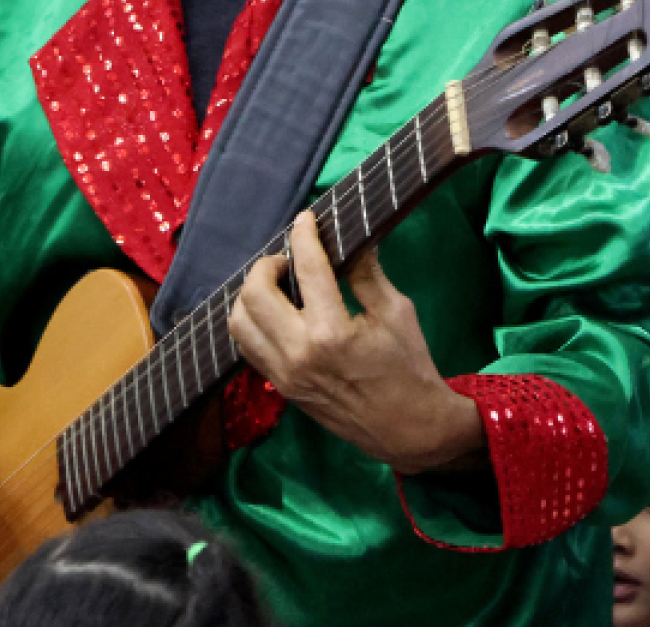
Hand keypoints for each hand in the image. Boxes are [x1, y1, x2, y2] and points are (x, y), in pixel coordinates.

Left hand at [228, 212, 483, 475]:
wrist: (409, 430)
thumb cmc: (410, 368)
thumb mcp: (396, 313)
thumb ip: (366, 273)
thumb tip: (351, 237)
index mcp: (332, 332)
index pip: (307, 270)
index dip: (304, 236)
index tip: (306, 219)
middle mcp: (299, 353)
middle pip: (254, 293)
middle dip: (267, 265)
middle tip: (290, 260)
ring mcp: (284, 374)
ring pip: (239, 321)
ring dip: (252, 294)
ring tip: (278, 285)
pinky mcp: (281, 388)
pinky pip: (246, 347)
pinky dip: (251, 322)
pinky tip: (274, 313)